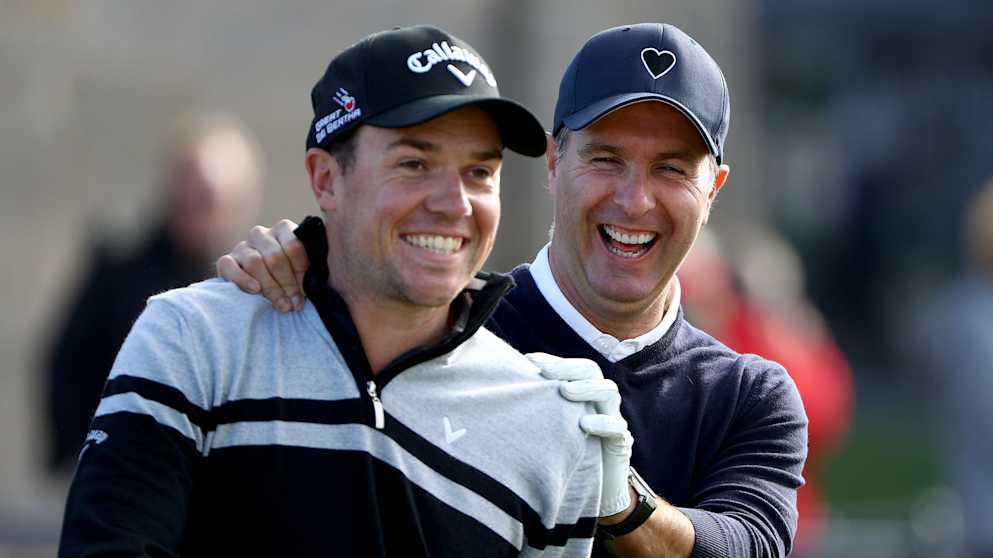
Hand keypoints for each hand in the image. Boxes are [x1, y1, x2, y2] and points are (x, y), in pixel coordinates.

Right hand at [215, 219, 309, 311]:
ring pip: (255, 262)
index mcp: (283, 229)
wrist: (259, 285)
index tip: (307, 290)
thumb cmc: (289, 276)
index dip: (301, 271)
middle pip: (275, 256)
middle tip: (295, 304)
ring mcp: (242, 246)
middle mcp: (261, 234)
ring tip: (282, 305)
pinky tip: (255, 290)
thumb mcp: (302, 269)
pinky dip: (243, 279)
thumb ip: (310, 270)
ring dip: (270, 287)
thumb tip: (317, 284)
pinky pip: (230, 267)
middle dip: (287, 283)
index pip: (293, 245)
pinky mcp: (226, 260)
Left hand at [525, 353, 632, 516]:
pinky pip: (618, 427)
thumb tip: (506, 392)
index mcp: (583, 393)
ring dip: (587, 388)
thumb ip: (538, 410)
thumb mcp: (551, 430)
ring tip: (565, 391)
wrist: (594, 491)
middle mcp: (599, 402)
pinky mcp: (621, 444)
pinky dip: (603, 422)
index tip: (528, 360)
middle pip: (592, 371)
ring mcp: (613, 419)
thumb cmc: (566, 456)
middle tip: (546, 371)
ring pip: (609, 391)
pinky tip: (585, 424)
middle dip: (568, 367)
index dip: (553, 361)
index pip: (572, 367)